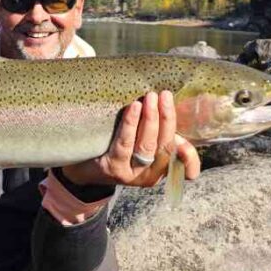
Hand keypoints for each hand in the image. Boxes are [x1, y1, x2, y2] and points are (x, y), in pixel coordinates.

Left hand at [61, 91, 199, 186]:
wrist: (80, 167)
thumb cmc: (114, 147)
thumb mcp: (137, 143)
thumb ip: (154, 132)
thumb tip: (168, 102)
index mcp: (160, 168)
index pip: (182, 163)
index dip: (190, 155)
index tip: (187, 137)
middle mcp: (149, 176)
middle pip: (165, 146)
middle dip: (167, 118)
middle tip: (165, 95)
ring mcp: (131, 174)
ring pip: (147, 146)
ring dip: (151, 119)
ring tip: (151, 97)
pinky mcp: (113, 169)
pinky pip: (125, 144)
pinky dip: (131, 124)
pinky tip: (134, 107)